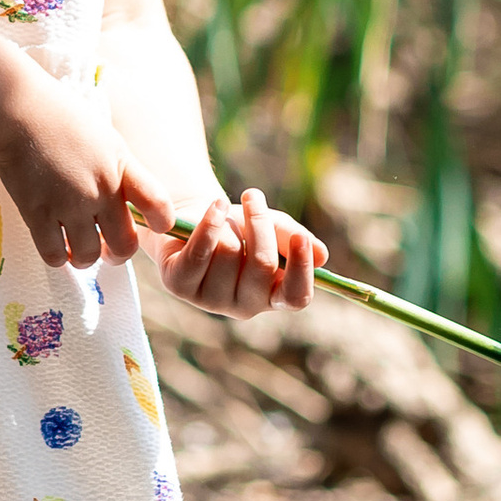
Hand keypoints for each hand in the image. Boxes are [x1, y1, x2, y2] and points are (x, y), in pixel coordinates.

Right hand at [0, 82, 176, 270]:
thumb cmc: (63, 118)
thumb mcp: (107, 139)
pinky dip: (57, 257)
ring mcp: (69, 204)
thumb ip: (121, 170)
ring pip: (88, 256)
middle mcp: (100, 190)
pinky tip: (55, 245)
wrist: (21, 110)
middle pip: (124, 245)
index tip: (154, 226)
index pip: (159, 204)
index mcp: (122, 167)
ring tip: (77, 249)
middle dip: (117, 254)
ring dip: (84, 258)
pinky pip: (54, 255)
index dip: (162, 223)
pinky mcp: (37, 213)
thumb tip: (129, 199)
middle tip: (107, 250)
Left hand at [159, 186, 325, 315]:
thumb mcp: (273, 227)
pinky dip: (210, 223)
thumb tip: (320, 254)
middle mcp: (244, 305)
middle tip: (253, 195)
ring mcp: (211, 300)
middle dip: (260, 225)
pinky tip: (215, 206)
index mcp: (273, 296)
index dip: (301, 271)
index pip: (296, 297)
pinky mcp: (180, 285)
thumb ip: (296, 239)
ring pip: (229, 254)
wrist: (196, 218)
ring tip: (224, 211)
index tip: (302, 238)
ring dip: (230, 221)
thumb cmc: (242, 227)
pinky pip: (199, 254)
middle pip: (262, 266)